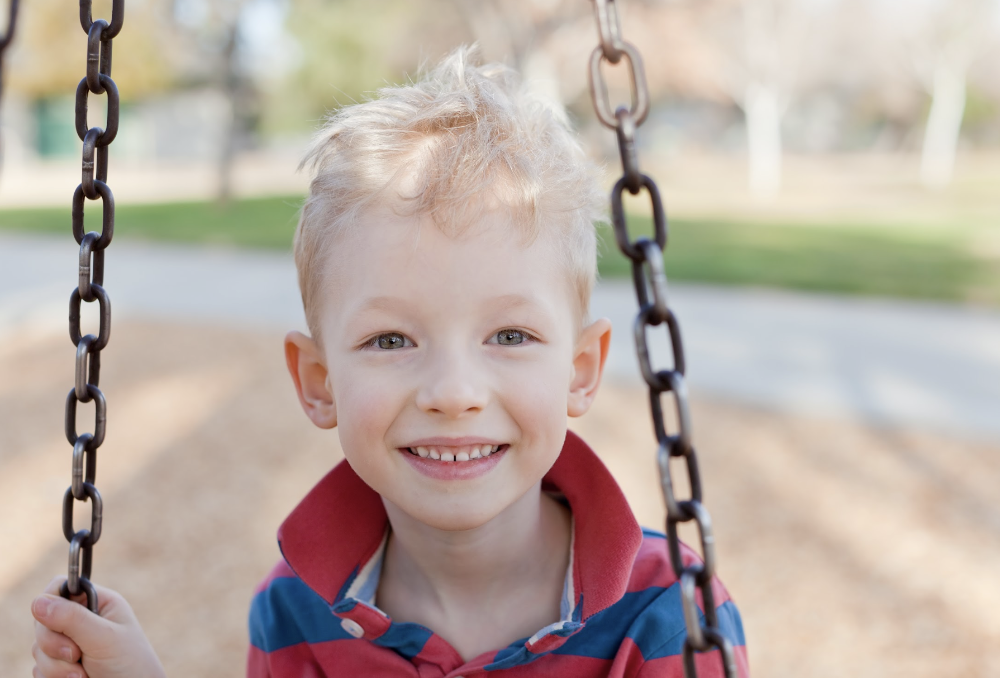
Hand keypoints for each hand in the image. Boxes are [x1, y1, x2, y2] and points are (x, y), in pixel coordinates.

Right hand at [31, 576, 165, 677]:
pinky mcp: (60, 667)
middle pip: (42, 620)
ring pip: (37, 648)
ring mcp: (69, 644)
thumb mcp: (103, 638)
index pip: (59, 588)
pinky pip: (38, 669)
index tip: (57, 623)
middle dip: (54, 644)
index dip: (50, 603)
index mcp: (98, 603)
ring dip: (56, 667)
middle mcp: (82, 621)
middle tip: (75, 656)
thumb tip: (37, 602)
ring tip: (82, 676)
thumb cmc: (129, 666)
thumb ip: (72, 619)